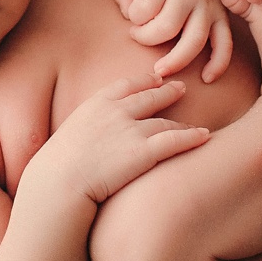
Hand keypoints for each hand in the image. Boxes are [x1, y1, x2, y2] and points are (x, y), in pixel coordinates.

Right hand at [33, 76, 208, 203]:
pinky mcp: (144, 151)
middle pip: (150, 97)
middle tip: (181, 89)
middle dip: (168, 92)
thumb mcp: (69, 136)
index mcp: (96, 104)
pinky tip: (204, 137)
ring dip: (183, 123)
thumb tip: (91, 137)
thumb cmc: (58, 168)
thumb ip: (87, 129)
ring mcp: (131, 129)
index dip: (143, 81)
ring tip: (195, 125)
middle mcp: (116, 111)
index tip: (155, 78)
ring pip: (166, 122)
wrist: (59, 182)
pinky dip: (192, 137)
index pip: (126, 85)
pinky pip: (175, 140)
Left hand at [111, 0, 233, 81]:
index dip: (133, 18)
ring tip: (160, 71)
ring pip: (195, 39)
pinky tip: (206, 78)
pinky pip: (225, 44)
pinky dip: (218, 63)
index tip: (133, 17)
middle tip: (140, 37)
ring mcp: (208, 5)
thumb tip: (130, 19)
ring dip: (177, 60)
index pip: (144, 7)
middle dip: (148, 39)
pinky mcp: (223, 17)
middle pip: (168, 26)